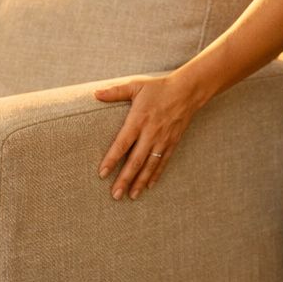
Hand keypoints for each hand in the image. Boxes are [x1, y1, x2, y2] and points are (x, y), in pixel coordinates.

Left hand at [95, 72, 201, 199]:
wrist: (187, 91)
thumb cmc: (158, 88)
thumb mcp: (136, 85)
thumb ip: (115, 92)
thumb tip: (95, 94)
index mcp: (138, 120)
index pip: (122, 144)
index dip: (112, 159)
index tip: (102, 173)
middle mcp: (151, 133)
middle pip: (135, 161)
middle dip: (124, 179)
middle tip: (115, 195)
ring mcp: (163, 140)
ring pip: (149, 166)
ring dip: (139, 182)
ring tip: (130, 196)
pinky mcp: (172, 143)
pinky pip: (163, 163)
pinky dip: (156, 176)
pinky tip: (148, 187)